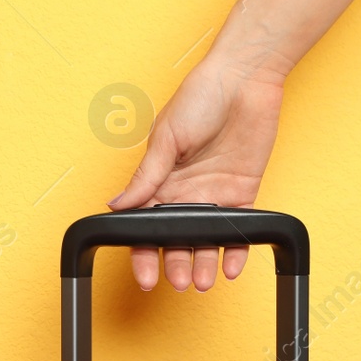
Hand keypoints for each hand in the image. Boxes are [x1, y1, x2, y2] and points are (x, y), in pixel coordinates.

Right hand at [108, 52, 286, 290]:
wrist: (243, 79)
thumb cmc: (200, 97)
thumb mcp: (165, 138)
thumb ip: (145, 177)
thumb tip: (116, 205)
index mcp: (160, 181)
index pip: (146, 225)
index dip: (144, 251)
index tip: (145, 275)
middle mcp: (185, 193)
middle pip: (176, 239)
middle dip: (175, 263)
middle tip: (178, 280)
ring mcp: (214, 196)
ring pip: (206, 240)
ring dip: (203, 262)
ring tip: (202, 281)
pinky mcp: (243, 193)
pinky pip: (239, 229)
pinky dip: (236, 250)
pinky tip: (230, 268)